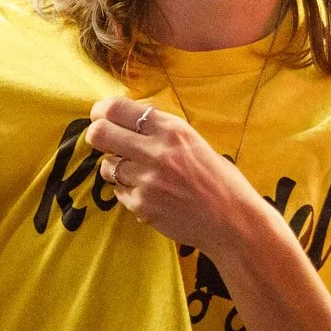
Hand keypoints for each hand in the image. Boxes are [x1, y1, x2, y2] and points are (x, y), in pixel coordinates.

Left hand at [84, 95, 266, 259]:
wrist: (233, 221)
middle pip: (100, 134)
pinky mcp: (142, 206)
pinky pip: (119, 192)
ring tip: (134, 172)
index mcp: (172, 130)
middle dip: (96, 135)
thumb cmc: (219, 181)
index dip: (102, 110)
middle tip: (101, 139)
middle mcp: (157, 152)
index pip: (119, 108)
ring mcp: (147, 180)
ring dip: (115, 167)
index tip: (100, 115)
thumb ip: (162, 131)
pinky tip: (149, 193)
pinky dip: (128, 191)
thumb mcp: (195, 142)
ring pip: (107, 166)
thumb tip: (128, 120)